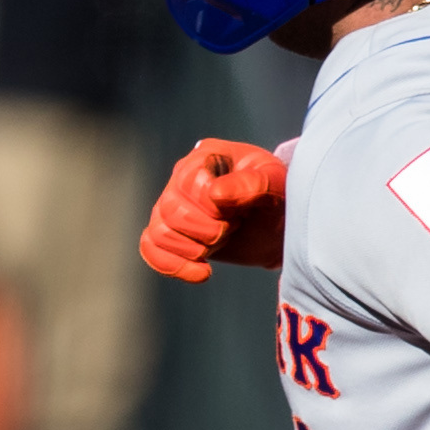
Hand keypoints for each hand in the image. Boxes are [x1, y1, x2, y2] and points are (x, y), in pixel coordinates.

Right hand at [140, 138, 287, 281]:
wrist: (279, 224)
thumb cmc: (277, 196)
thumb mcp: (275, 184)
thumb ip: (250, 184)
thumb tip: (215, 194)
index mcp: (205, 156)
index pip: (188, 184)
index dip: (213, 208)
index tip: (241, 212)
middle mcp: (181, 177)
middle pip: (170, 210)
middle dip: (207, 230)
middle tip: (233, 228)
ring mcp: (172, 205)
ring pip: (159, 231)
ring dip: (194, 248)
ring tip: (220, 244)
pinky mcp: (171, 232)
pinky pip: (150, 247)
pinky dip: (172, 265)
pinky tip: (202, 273)